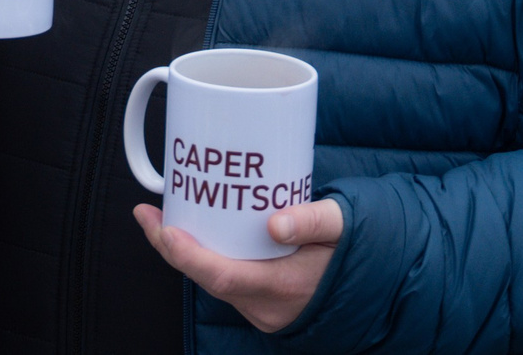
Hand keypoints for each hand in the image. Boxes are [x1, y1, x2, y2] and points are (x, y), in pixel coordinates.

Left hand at [134, 199, 342, 333]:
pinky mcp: (261, 304)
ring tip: (163, 217)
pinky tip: (195, 234)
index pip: (222, 277)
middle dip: (171, 247)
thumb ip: (314, 221)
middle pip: (206, 279)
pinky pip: (225, 282)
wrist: (375, 287)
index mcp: (282, 287)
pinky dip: (206, 259)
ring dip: (185, 253)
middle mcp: (266, 306)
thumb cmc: (358, 252)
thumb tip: (275, 221)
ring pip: (212, 281)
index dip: (187, 255)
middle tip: (147, 213)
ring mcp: (262, 310)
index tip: (165, 229)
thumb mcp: (343, 226)